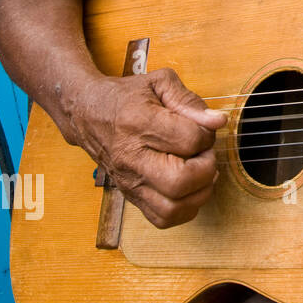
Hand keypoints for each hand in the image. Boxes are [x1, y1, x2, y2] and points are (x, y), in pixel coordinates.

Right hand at [61, 68, 225, 227]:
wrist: (85, 113)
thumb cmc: (126, 97)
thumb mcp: (159, 83)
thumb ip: (190, 101)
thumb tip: (217, 122)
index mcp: (140, 123)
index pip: (189, 140)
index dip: (207, 134)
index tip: (203, 128)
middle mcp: (132, 157)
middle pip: (180, 182)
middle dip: (206, 168)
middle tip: (204, 153)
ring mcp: (129, 181)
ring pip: (172, 207)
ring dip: (198, 192)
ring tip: (198, 171)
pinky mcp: (130, 195)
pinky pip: (162, 218)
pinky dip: (185, 209)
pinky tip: (189, 188)